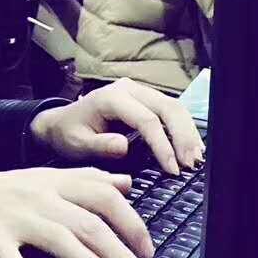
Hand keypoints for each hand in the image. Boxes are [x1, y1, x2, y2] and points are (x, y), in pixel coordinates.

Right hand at [0, 166, 154, 257]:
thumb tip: (127, 185)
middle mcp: (40, 197)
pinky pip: (6, 253)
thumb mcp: (44, 178)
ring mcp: (14, 217)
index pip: (103, 197)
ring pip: (59, 237)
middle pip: (89, 223)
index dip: (131, 223)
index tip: (148, 251)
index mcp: (55, 183)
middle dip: (122, 254)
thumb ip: (85, 180)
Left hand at [30, 79, 203, 176]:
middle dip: (183, 137)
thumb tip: (124, 147)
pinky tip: (191, 148)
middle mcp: (129, 89)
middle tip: (191, 164)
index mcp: (111, 98)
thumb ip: (99, 146)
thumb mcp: (77, 144)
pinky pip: (170, 111)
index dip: (162, 144)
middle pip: (167, 107)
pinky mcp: (146, 100)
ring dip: (188, 132)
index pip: (146, 119)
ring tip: (196, 159)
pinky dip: (183, 128)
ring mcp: (139, 91)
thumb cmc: (68, 134)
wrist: (61, 122)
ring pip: (173, 107)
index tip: (172, 169)